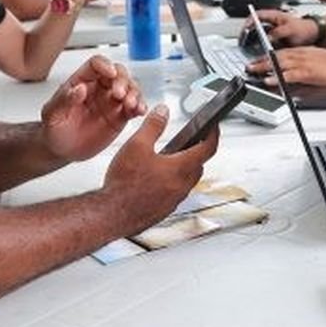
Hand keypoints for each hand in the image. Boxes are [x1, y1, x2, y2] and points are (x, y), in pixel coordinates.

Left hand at [39, 55, 146, 161]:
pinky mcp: (120, 116)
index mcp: (81, 81)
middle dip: (123, 81)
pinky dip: (140, 107)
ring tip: (132, 105)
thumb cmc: (53, 128)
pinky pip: (134, 107)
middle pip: (118, 73)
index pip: (96, 64)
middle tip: (119, 94)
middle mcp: (99, 88)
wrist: (61, 150)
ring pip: (130, 88)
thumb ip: (64, 100)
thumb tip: (79, 88)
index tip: (110, 73)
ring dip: (134, 93)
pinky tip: (140, 112)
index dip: (105, 65)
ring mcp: (111, 101)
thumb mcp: (52, 114)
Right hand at [102, 104, 217, 232]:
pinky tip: (156, 178)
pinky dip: (172, 182)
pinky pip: (176, 193)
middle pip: (199, 165)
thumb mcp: (137, 145)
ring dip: (184, 167)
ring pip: (187, 180)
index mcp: (180, 168)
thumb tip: (162, 112)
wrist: (111, 214)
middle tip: (190, 140)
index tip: (213, 127)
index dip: (213, 134)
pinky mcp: (164, 210)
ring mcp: (174, 200)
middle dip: (197, 151)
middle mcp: (182, 186)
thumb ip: (153, 126)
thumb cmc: (124, 184)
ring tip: (169, 158)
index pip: (208, 148)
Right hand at [244, 8, 316, 47]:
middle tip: (243, 42)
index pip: (256, 15)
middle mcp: (271, 22)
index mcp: (274, 16)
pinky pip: (263, 42)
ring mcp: (272, 31)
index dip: (249, 22)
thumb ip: (278, 33)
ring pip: (257, 35)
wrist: (312, 34)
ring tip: (249, 48)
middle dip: (247, 33)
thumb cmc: (303, 28)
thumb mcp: (291, 29)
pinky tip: (259, 53)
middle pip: (254, 26)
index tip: (245, 30)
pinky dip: (260, 47)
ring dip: (253, 41)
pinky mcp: (274, 39)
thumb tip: (268, 38)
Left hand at [249, 46, 325, 87]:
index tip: (257, 59)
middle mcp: (299, 55)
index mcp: (302, 51)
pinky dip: (277, 77)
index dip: (267, 56)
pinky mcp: (306, 73)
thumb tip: (292, 72)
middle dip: (261, 61)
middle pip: (275, 56)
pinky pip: (288, 75)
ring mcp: (302, 63)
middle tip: (249, 66)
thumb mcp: (314, 59)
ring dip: (264, 67)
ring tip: (253, 71)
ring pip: (278, 64)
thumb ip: (302, 64)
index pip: (280, 52)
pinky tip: (270, 80)